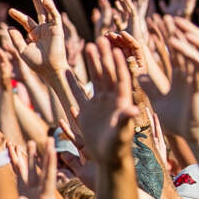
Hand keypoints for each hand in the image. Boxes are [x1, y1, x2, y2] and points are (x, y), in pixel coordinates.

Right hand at [72, 39, 140, 166]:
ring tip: (89, 45)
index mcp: (122, 102)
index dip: (118, 63)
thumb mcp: (122, 133)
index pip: (121, 78)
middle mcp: (112, 99)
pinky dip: (72, 83)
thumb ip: (125, 121)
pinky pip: (78, 94)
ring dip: (93, 63)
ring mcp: (100, 103)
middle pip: (108, 73)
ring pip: (96, 79)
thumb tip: (132, 110)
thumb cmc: (118, 148)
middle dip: (106, 56)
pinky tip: (66, 71)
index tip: (116, 48)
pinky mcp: (88, 111)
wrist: (108, 159)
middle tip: (102, 39)